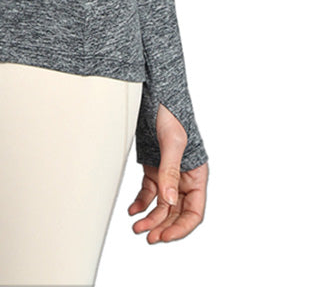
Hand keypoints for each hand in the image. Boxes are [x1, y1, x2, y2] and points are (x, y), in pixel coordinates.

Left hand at [127, 102, 207, 242]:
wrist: (153, 94)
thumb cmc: (169, 112)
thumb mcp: (172, 141)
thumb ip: (170, 171)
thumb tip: (169, 200)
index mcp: (196, 174)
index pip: (194, 211)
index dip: (181, 227)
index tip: (164, 236)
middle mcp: (183, 177)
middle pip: (176, 212)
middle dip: (162, 226)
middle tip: (147, 236)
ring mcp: (167, 173)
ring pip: (161, 205)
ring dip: (150, 218)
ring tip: (137, 226)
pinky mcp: (153, 167)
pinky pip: (149, 192)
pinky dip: (141, 203)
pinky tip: (133, 210)